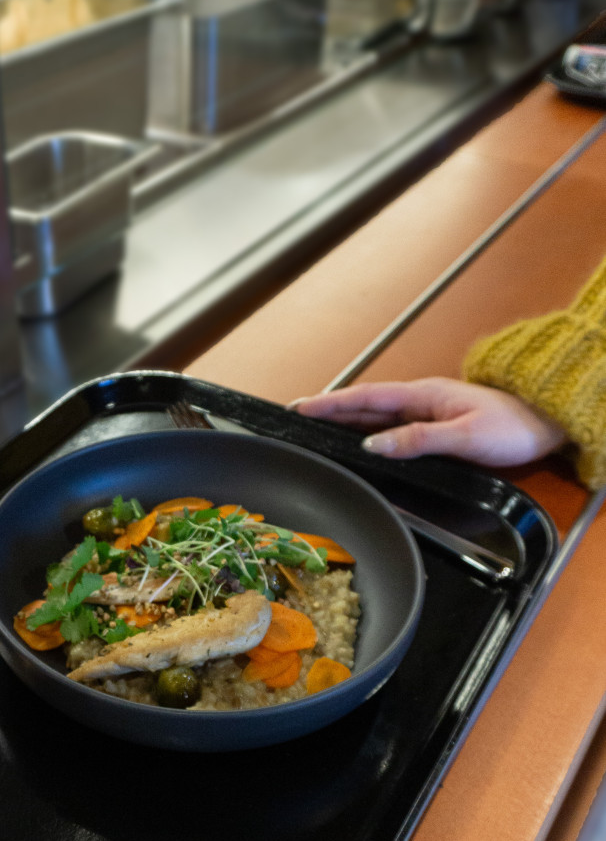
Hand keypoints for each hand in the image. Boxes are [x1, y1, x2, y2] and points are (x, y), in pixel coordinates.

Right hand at [291, 378, 567, 467]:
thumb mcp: (464, 436)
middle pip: (365, 405)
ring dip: (345, 419)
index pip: (366, 397)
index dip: (331, 403)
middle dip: (329, 409)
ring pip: (376, 415)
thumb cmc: (512, 427)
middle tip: (294, 417)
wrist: (547, 423)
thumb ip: (418, 440)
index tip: (300, 406)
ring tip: (314, 427)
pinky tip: (358, 441)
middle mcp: (420, 400)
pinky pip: (392, 426)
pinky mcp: (436, 426)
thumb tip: (373, 445)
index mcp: (422, 395)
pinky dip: (368, 430)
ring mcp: (427, 412)